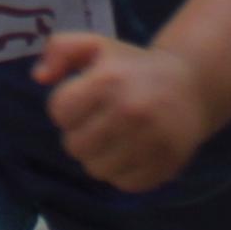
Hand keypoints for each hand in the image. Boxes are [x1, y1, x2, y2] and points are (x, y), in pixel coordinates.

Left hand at [35, 31, 223, 192]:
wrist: (191, 84)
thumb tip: (39, 77)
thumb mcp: (97, 45)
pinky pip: (123, 183)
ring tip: (114, 137)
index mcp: (109, 79)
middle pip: (74, 146)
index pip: (59, 112)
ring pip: (96, 169)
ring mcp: (150, 141)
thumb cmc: (133, 66)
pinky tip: (133, 150)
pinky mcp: (164, 164)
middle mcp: (130, 111)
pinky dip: (123, 172)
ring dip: (99, 156)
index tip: (83, 100)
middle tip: (98, 122)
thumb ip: (60, 49)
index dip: (66, 107)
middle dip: (80, 134)